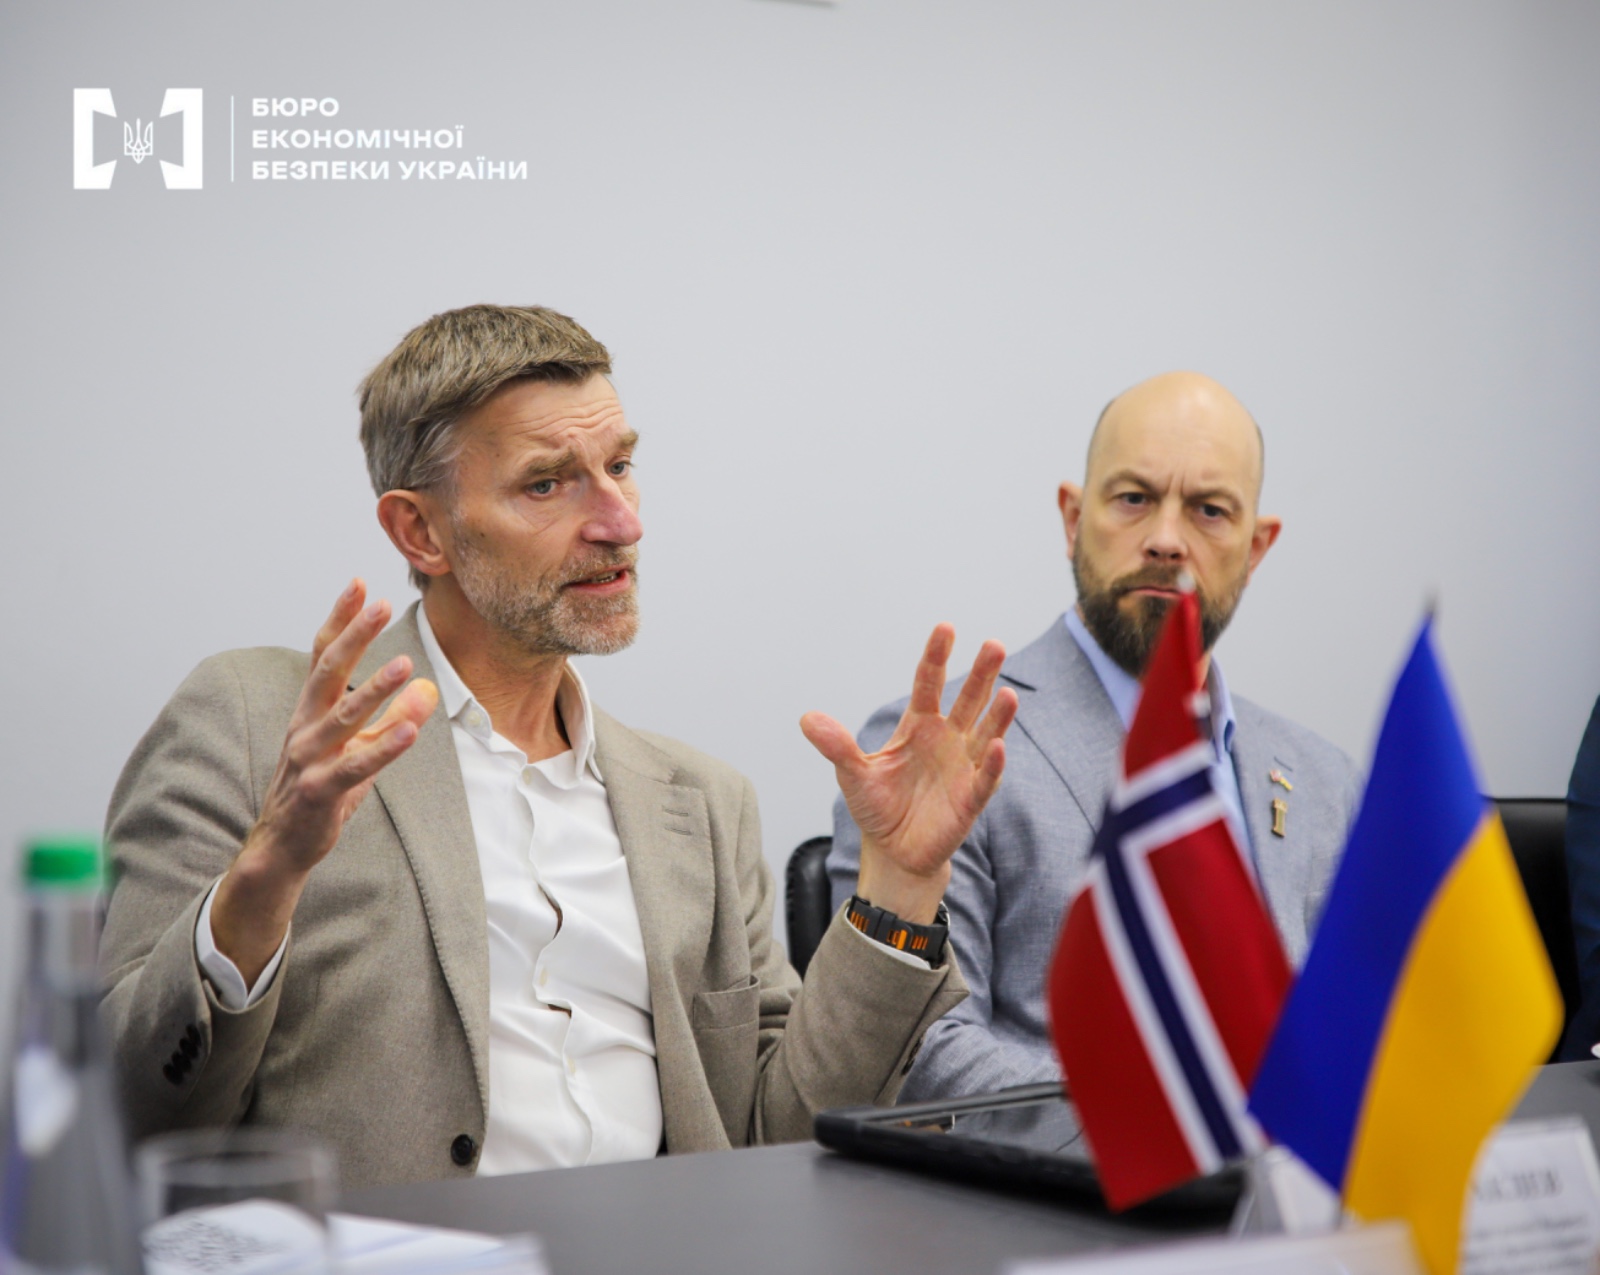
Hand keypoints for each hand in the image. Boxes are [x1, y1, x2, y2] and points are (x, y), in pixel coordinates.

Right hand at [211, 580, 438, 982]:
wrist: (282, 846)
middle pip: (329, 672)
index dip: (340, 619)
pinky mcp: (320, 790)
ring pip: (344, 717)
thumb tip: (430, 689)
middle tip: (379, 603)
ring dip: (374, 689)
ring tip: (405, 663)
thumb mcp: (362, 749)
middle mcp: (305, 726)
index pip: (322, 654)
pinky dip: (384, 747)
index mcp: (311, 710)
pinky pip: (356, 766)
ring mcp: (309, 758)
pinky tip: (411, 730)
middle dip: (354, 635)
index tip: (358, 582)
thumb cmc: (322, 790)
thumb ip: (392, 717)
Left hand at [801, 625, 1016, 925]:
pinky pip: (985, 778)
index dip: (936, 656)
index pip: (928, 683)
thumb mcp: (853, 774)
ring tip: (1008, 693)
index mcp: (919, 725)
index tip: (946, 628)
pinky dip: (993, 764)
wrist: (894, 851)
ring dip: (997, 715)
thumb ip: (836, 746)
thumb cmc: (878, 806)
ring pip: (985, 734)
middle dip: (981, 674)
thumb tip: (806, 718)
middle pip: (967, 700)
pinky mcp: (971, 799)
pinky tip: (998, 746)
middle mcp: (947, 739)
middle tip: (994, 645)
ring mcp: (963, 767)